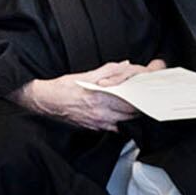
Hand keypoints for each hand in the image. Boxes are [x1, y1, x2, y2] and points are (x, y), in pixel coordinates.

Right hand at [22, 70, 138, 130]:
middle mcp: (101, 113)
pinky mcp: (95, 128)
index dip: (142, 93)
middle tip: (148, 97)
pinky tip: (123, 115)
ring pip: (126, 122)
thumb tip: (126, 66)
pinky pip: (115, 128)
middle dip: (142, 105)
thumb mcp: (87, 74)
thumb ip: (109, 70)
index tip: (148, 88)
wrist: (47, 102)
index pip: (130, 98)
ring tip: (139, 105)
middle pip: (132, 113)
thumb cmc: (63, 88)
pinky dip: (122, 122)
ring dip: (134, 114)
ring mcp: (99, 123)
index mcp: (101, 97)